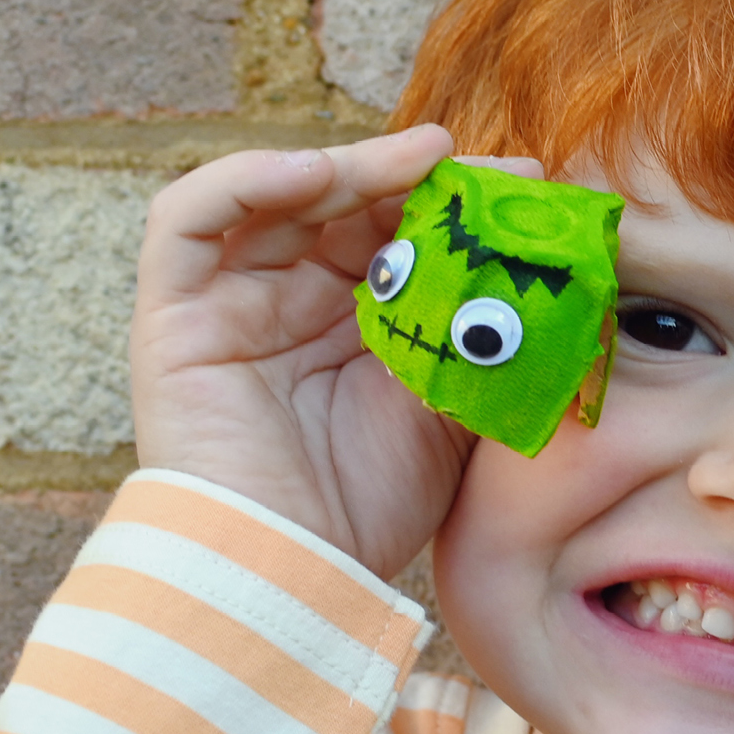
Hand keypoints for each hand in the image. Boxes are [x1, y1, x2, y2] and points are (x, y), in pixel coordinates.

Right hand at [130, 124, 540, 579]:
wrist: (292, 576)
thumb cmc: (372, 510)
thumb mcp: (455, 412)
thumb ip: (488, 343)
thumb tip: (558, 287)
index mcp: (355, 324)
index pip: (401, 232)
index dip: (457, 204)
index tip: (526, 189)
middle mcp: (291, 303)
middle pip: (348, 204)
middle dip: (418, 177)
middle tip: (485, 167)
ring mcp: (231, 303)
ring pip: (280, 195)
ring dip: (351, 164)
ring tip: (420, 158)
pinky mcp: (175, 314)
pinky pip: (188, 219)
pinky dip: (247, 180)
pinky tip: (317, 173)